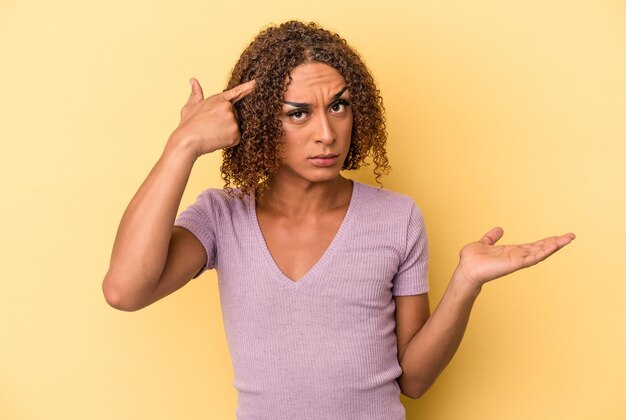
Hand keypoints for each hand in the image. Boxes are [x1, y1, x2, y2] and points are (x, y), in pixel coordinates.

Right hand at [168, 78, 255, 157]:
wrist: (188, 140)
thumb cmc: (188, 124)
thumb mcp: (190, 106)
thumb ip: (196, 93)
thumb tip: (193, 80)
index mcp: (219, 99)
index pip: (236, 92)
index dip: (247, 88)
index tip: (256, 83)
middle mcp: (228, 108)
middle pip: (234, 115)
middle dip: (225, 121)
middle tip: (211, 126)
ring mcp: (233, 121)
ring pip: (235, 127)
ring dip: (227, 131)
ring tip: (213, 132)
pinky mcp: (236, 134)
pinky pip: (236, 138)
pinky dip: (229, 141)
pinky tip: (218, 139)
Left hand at [457, 227, 575, 287]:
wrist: (466, 269)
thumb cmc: (472, 259)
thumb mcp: (483, 243)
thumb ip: (492, 237)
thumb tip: (499, 229)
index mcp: (512, 251)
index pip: (533, 245)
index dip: (545, 241)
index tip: (558, 236)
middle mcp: (517, 256)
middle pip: (541, 248)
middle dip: (555, 243)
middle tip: (570, 236)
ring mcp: (518, 260)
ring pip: (540, 252)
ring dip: (554, 246)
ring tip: (568, 239)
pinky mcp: (515, 264)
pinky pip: (532, 257)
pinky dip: (543, 252)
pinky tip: (554, 246)